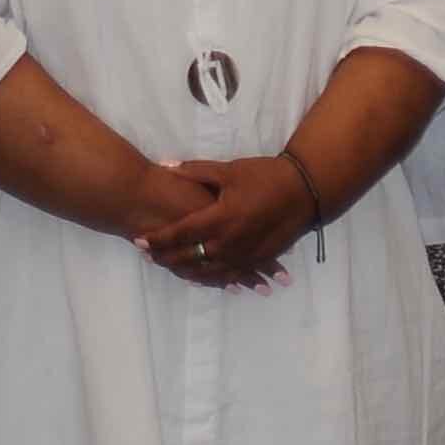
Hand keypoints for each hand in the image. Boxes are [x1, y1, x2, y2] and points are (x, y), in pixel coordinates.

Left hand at [134, 157, 306, 290]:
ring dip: (185, 270)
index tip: (140, 240)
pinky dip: (212, 278)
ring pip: (207, 270)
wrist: (304, 189)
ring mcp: (244, 253)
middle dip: (165, 257)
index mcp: (220, 217)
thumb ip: (195, 171)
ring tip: (169, 267)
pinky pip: (230, 274)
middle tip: (148, 256)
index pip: (180, 232)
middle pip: (189, 255)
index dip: (158, 238)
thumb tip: (164, 166)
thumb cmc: (265, 175)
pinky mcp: (257, 258)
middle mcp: (229, 240)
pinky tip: (200, 279)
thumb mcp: (229, 170)